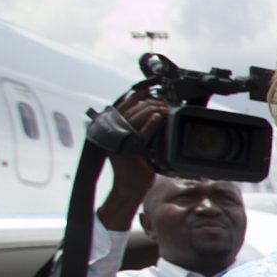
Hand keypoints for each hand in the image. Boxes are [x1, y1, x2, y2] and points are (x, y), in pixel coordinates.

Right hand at [97, 97, 168, 226]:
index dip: (134, 97)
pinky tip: (159, 117)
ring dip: (153, 110)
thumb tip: (144, 115)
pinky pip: (142, 134)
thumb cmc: (132, 167)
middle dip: (149, 103)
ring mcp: (122, 142)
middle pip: (132, 110)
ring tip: (164, 108)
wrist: (129, 187)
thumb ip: (131, 131)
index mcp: (111, 131)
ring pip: (137, 118)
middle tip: (162, 102)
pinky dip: (151, 123)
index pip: (122, 108)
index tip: (146, 89)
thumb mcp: (128, 145)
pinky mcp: (132, 151)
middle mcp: (114, 134)